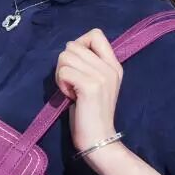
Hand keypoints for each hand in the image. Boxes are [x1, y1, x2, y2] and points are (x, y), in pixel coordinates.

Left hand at [54, 28, 123, 159]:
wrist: (98, 140)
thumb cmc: (91, 114)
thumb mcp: (96, 84)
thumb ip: (88, 65)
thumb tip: (69, 50)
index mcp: (114, 65)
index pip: (95, 34)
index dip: (79, 44)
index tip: (77, 65)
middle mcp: (110, 67)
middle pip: (73, 45)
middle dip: (65, 63)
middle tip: (71, 83)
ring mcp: (101, 76)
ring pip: (65, 57)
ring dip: (61, 74)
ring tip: (70, 90)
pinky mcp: (90, 86)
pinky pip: (63, 72)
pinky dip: (61, 84)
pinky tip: (69, 96)